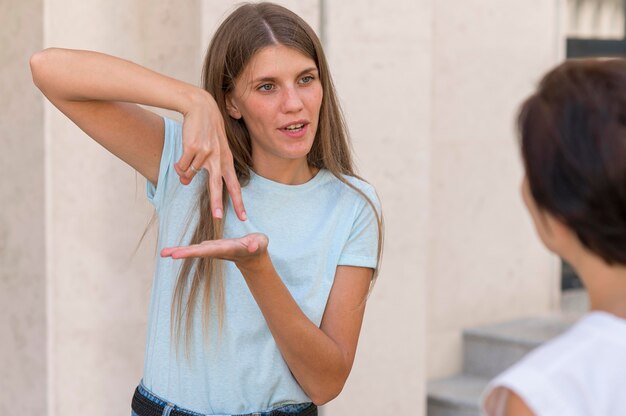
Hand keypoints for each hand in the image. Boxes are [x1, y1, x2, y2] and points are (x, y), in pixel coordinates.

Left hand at [160, 233, 268, 270]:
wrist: (254, 255)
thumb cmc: (258, 247)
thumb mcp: (260, 243)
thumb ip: (257, 244)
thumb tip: (254, 246)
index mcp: (227, 249)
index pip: (208, 250)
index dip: (193, 251)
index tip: (179, 254)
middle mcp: (217, 250)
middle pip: (197, 252)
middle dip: (182, 252)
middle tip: (165, 253)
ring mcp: (213, 249)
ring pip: (194, 250)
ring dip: (179, 251)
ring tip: (163, 252)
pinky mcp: (211, 247)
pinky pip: (195, 248)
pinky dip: (183, 249)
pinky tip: (172, 251)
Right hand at [174, 90, 245, 220]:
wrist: (200, 107)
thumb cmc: (207, 129)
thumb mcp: (211, 148)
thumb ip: (202, 167)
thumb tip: (185, 182)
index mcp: (226, 160)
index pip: (234, 185)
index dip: (238, 202)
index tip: (243, 217)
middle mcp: (218, 159)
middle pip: (217, 186)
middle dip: (217, 203)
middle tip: (217, 217)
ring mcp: (205, 154)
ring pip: (189, 174)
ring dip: (184, 172)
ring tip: (186, 159)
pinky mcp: (192, 149)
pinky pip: (181, 166)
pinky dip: (178, 165)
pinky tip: (181, 155)